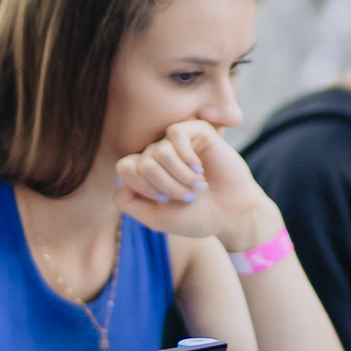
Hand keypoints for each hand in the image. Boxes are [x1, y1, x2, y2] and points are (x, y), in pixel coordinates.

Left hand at [116, 118, 282, 254]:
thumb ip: (128, 202)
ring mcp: (177, 141)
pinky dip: (186, 158)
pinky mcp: (196, 131)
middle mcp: (157, 153)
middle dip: (166, 187)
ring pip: (159, 152)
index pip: (124, 168)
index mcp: (145, 171)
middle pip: (143, 163)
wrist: (231, 215)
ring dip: (180, 177)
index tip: (165, 202)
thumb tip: (120, 179)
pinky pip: (176, 133)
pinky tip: (200, 169)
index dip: (144, 188)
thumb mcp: (155, 218)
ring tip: (197, 186)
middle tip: (187, 197)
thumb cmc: (195, 216)